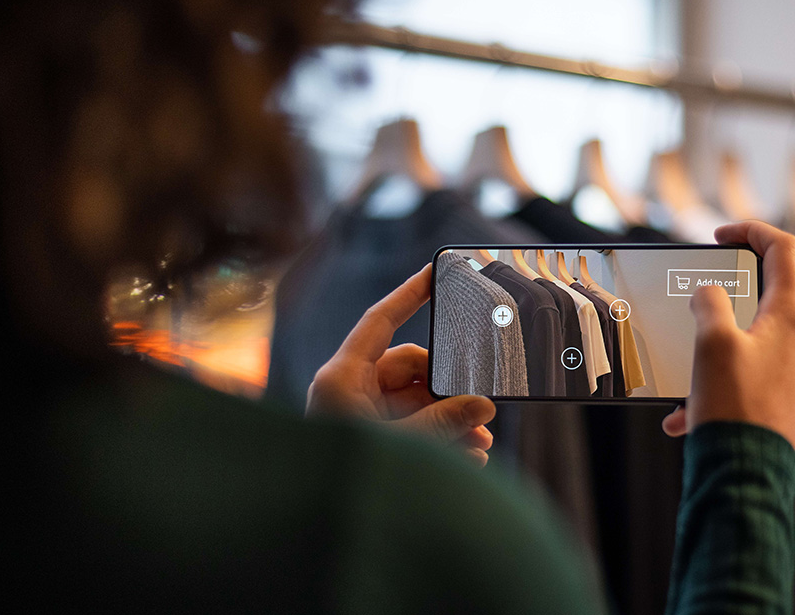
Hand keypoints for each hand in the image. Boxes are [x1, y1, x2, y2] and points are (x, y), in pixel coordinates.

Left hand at [307, 264, 496, 466]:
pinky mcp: (368, 435)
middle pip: (410, 368)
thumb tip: (482, 405)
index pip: (380, 321)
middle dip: (448, 391)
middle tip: (481, 415)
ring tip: (479, 446)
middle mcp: (348, 388)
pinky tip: (464, 457)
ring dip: (448, 419)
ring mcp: (358, 413)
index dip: (408, 294)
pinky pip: (408, 422)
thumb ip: (444, 421)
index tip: (435, 271)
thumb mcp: (404, 446)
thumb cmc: (344, 479)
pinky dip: (434, 435)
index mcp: (342, 377)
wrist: (312, 524)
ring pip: (413, 399)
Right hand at [662, 221, 794, 448]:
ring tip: (686, 377)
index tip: (721, 236)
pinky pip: (748, 380)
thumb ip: (709, 304)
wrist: (745, 475)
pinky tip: (687, 412)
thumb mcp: (710, 342)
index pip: (784, 251)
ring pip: (751, 344)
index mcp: (792, 319)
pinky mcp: (786, 402)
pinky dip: (716, 386)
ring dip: (713, 353)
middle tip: (695, 308)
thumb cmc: (733, 407)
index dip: (752, 231)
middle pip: (767, 298)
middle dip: (723, 302)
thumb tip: (708, 297)